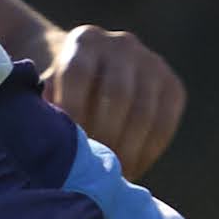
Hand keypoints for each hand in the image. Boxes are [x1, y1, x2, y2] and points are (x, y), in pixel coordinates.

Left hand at [45, 25, 186, 171]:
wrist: (90, 70)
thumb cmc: (58, 90)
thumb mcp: (45, 91)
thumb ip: (47, 111)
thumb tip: (56, 150)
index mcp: (84, 40)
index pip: (78, 74)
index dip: (72, 111)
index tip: (67, 148)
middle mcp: (122, 44)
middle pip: (117, 94)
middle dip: (104, 137)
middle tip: (93, 171)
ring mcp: (152, 63)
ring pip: (144, 112)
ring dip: (128, 151)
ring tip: (112, 178)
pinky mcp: (172, 85)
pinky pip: (165, 124)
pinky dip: (149, 152)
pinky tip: (132, 171)